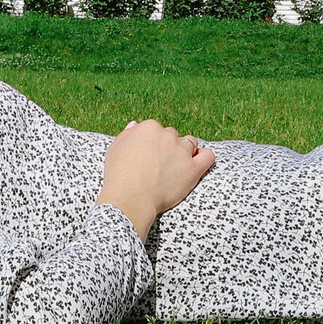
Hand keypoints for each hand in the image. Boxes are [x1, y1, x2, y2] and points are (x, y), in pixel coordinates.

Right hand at [98, 119, 214, 239]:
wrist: (129, 198)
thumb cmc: (118, 176)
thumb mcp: (115, 148)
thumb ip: (127, 134)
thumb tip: (135, 125)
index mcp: (149, 128)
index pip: (156, 129)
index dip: (152, 143)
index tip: (148, 155)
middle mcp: (167, 136)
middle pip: (173, 135)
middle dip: (168, 147)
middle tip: (159, 164)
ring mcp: (182, 152)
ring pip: (190, 143)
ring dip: (185, 151)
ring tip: (176, 166)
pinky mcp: (192, 169)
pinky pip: (207, 156)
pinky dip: (204, 157)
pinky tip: (198, 162)